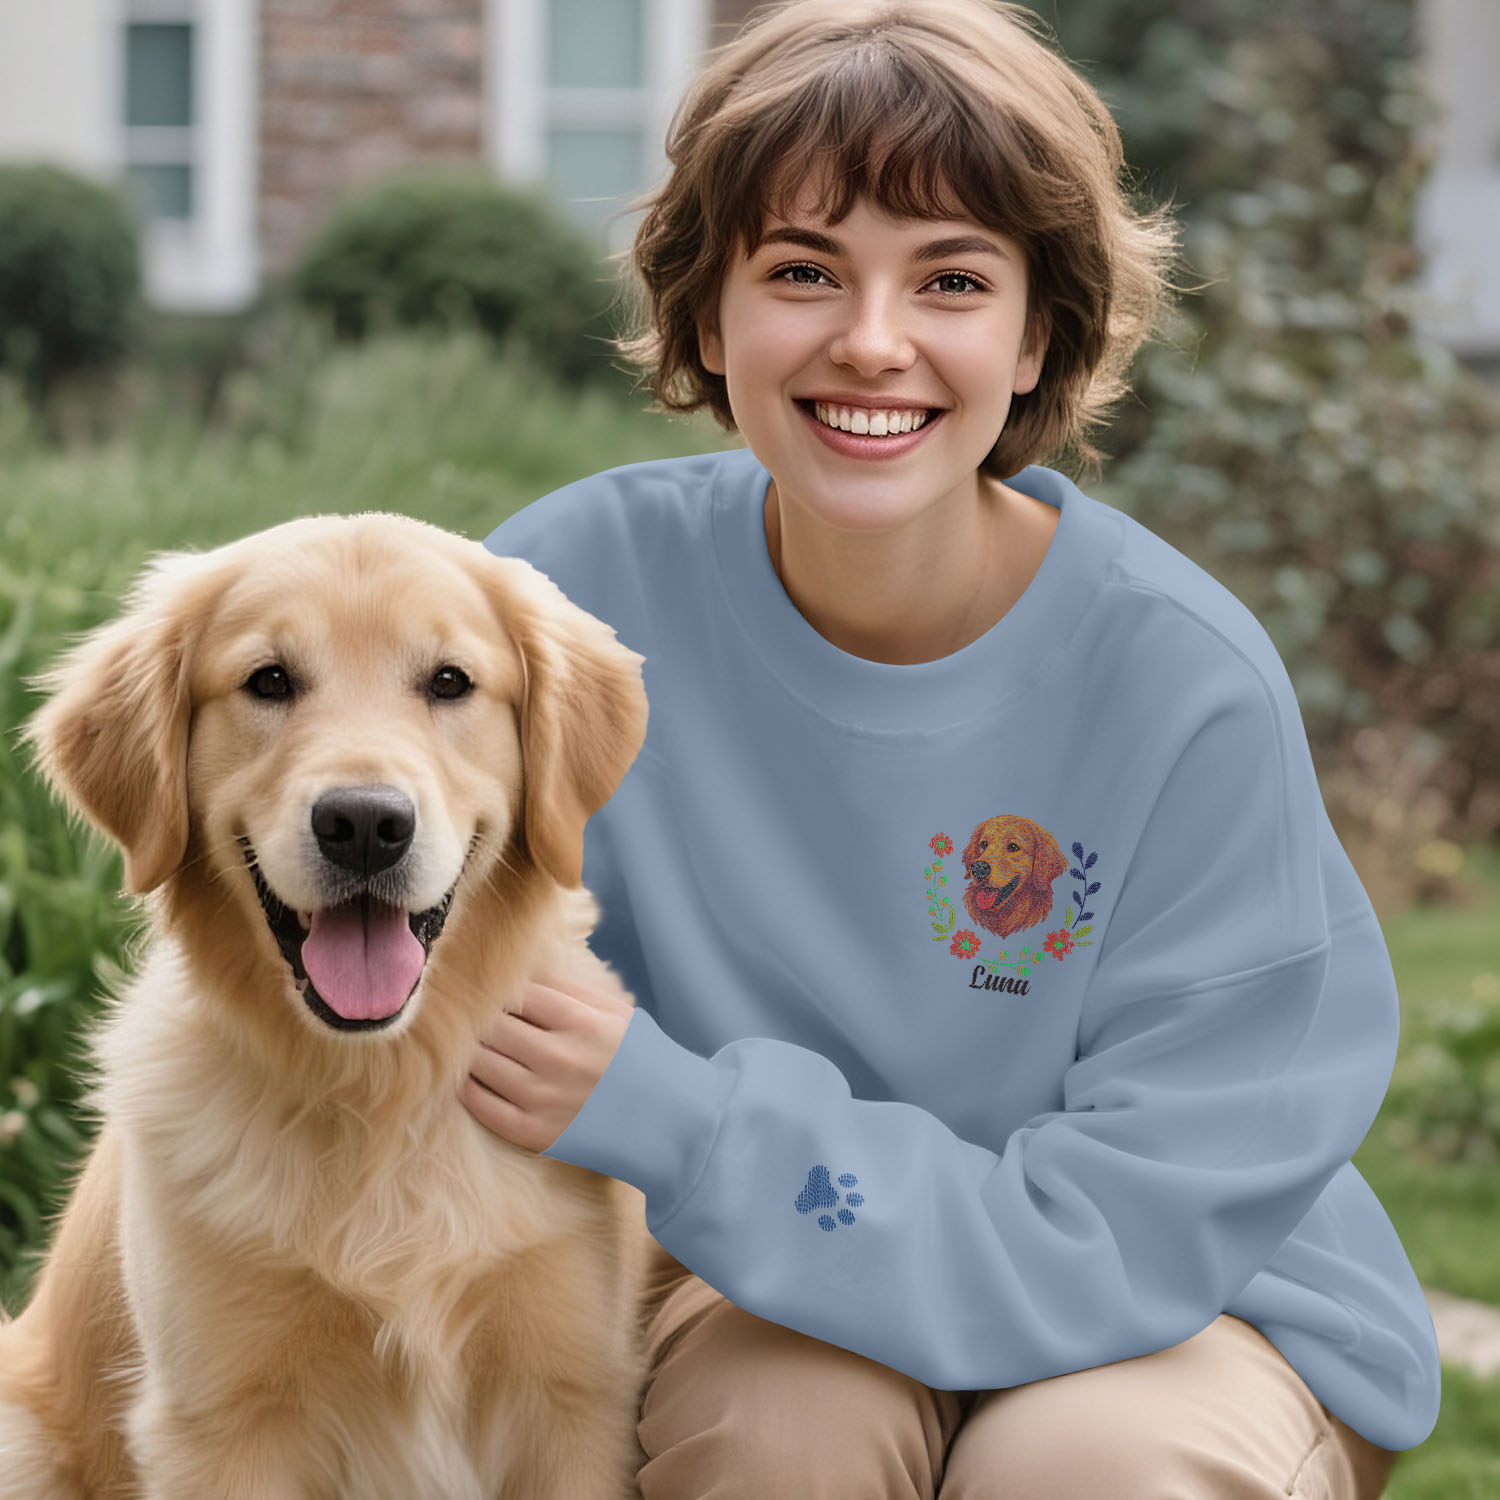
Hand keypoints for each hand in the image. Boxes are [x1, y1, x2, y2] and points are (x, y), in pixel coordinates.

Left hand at [462, 971, 633, 1153]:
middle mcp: (557, 1058)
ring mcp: (542, 1098)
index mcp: (580, 1022)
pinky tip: (473, 1076)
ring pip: (479, 1062)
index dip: (498, 989)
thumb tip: (522, 972)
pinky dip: (468, 1086)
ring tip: (474, 1044)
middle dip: (480, 1018)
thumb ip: (569, 990)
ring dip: (471, 1049)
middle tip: (473, 1016)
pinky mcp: (532, 1133)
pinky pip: (480, 1104)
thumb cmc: (642, 1061)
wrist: (669, 1124)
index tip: (490, 990)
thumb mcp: (616, 1014)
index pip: (515, 993)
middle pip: (490, 1026)